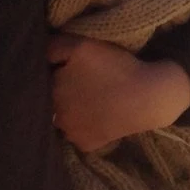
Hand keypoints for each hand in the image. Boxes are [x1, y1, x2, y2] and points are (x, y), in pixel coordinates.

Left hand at [47, 34, 189, 151]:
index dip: (59, 72)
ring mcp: (71, 134)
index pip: (46, 79)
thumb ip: (54, 47)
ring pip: (64, 120)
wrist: (146, 97)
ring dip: (71, 112)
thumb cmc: (114, 69)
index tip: (75, 68)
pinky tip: (98, 116)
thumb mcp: (81, 46)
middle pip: (53, 101)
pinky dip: (85, 127)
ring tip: (91, 100)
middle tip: (85, 84)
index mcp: (52, 91)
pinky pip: (79, 136)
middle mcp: (56, 116)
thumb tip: (42, 55)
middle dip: (63, 92)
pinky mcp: (86, 144)